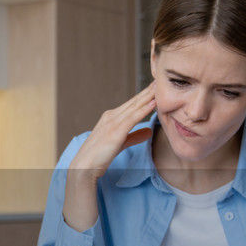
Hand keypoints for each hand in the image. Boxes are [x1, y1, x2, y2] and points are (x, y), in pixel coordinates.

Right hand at [64, 86, 155, 231]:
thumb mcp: (120, 143)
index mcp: (111, 117)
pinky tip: (154, 102)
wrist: (85, 166)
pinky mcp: (116, 130)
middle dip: (148, 90)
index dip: (144, 95)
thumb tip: (149, 131)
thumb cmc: (99, 156)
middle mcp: (111, 116)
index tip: (156, 86)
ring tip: (160, 85)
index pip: (132, 104)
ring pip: (135, 106)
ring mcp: (113, 122)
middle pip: (134, 101)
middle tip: (161, 78)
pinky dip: (144, 108)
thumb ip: (134, 136)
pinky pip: (134, 117)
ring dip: (148, 95)